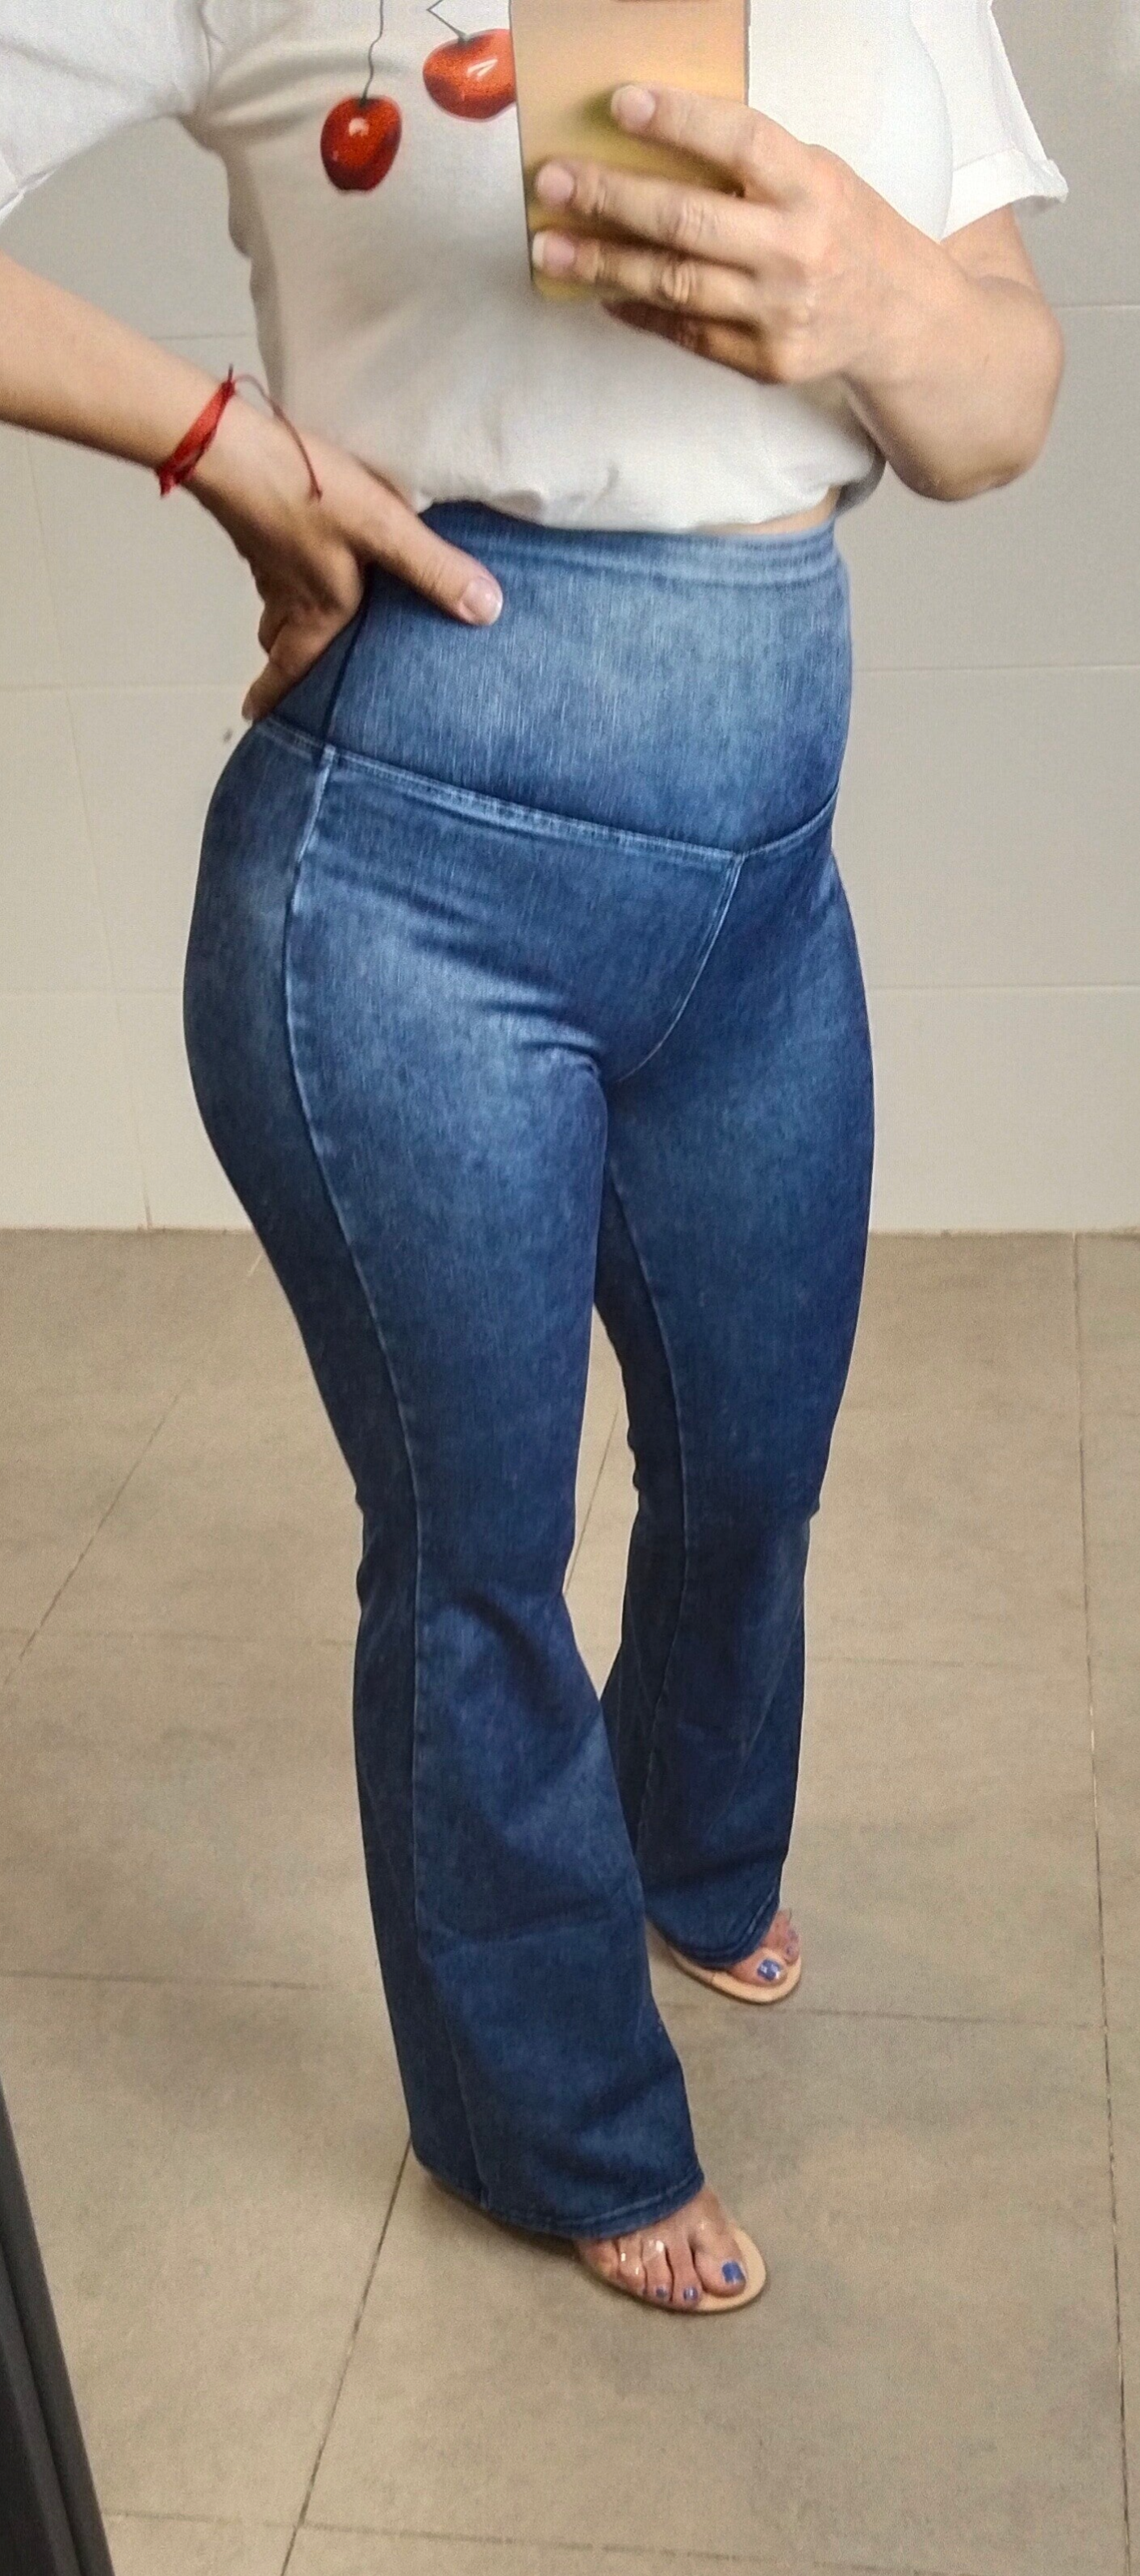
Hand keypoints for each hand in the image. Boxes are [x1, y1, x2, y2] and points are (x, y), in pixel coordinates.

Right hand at [191, 397, 502, 721]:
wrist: (232, 445)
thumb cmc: (308, 491)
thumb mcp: (385, 531)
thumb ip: (434, 570)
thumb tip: (487, 612)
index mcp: (315, 609)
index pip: (289, 669)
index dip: (273, 696)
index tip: (258, 717)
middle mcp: (285, 592)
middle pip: (279, 640)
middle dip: (286, 661)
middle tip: (296, 673)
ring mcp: (267, 558)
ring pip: (275, 605)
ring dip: (286, 618)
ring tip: (304, 618)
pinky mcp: (259, 525)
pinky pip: (274, 566)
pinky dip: (285, 575)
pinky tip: (304, 554)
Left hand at [531, 81, 927, 393]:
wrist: (899, 319)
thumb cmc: (845, 233)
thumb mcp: (818, 177)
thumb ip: (753, 166)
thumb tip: (655, 145)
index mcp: (813, 189)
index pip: (740, 143)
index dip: (678, 121)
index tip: (621, 104)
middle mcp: (796, 252)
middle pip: (686, 221)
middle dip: (610, 198)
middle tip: (553, 181)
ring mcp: (778, 313)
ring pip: (673, 284)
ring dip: (603, 263)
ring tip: (552, 246)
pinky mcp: (765, 361)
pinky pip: (685, 333)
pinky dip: (637, 310)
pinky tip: (600, 290)